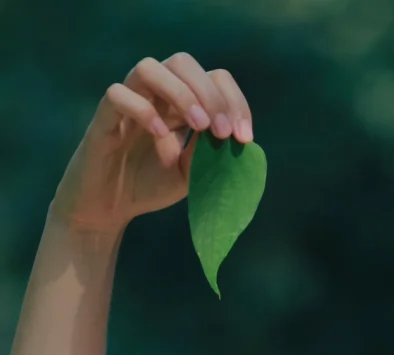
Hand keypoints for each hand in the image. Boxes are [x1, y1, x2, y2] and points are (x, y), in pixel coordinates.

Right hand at [50, 53, 253, 235]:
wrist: (108, 208)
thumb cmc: (149, 185)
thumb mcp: (191, 175)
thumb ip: (210, 155)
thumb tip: (235, 139)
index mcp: (180, 103)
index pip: (212, 77)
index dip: (233, 101)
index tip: (244, 137)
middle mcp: (154, 94)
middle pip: (183, 62)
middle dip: (210, 94)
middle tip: (222, 132)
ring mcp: (127, 101)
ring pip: (149, 67)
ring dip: (181, 93)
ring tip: (198, 128)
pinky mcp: (104, 117)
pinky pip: (118, 94)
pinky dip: (144, 112)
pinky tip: (161, 140)